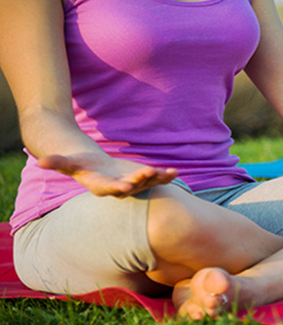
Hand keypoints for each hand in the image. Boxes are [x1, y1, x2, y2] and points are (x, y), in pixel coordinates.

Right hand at [38, 152, 177, 196]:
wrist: (96, 167)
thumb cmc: (80, 164)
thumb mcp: (68, 162)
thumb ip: (55, 162)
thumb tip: (39, 161)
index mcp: (101, 186)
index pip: (109, 189)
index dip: (117, 187)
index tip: (125, 185)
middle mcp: (119, 189)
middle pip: (132, 187)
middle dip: (141, 181)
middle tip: (149, 173)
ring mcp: (132, 185)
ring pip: (147, 184)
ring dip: (158, 179)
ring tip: (169, 173)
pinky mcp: (143, 179)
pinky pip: (156, 179)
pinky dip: (166, 176)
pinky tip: (175, 172)